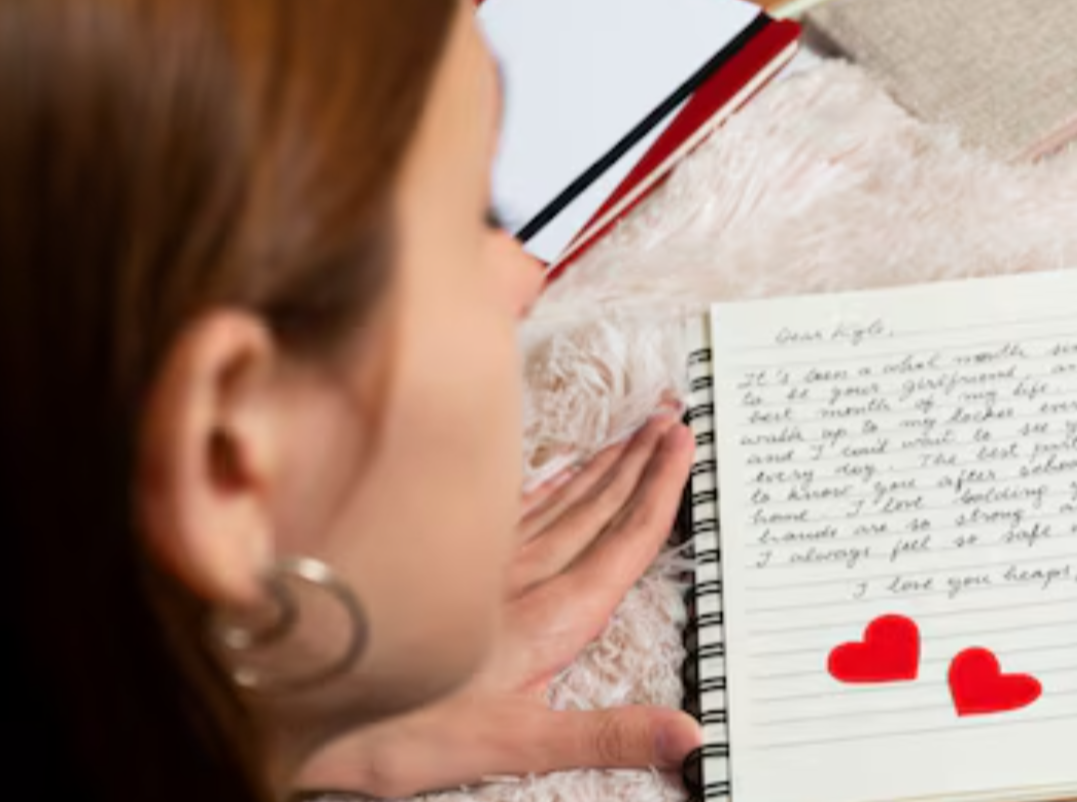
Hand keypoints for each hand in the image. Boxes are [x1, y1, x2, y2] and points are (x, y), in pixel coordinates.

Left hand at [297, 407, 700, 797]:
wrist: (301, 711)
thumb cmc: (401, 734)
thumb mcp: (518, 745)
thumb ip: (608, 733)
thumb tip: (687, 736)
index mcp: (548, 620)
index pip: (622, 541)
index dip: (659, 490)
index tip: (683, 445)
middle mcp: (521, 581)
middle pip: (597, 509)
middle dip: (641, 462)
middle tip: (673, 419)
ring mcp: (484, 568)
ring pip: (560, 503)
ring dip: (604, 466)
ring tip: (637, 432)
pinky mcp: (453, 567)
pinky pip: (514, 510)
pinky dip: (547, 484)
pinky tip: (563, 467)